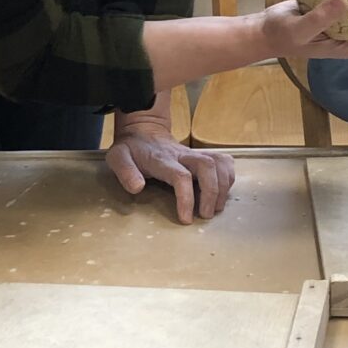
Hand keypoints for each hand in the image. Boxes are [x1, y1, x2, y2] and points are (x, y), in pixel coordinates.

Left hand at [105, 105, 234, 222]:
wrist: (144, 128)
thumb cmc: (132, 149)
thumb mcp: (118, 157)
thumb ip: (125, 172)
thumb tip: (138, 187)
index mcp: (162, 159)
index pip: (180, 176)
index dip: (187, 198)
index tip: (186, 219)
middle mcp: (182, 155)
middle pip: (207, 166)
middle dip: (212, 192)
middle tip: (206, 215)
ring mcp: (194, 153)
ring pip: (219, 162)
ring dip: (223, 186)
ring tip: (216, 207)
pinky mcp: (202, 154)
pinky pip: (224, 161)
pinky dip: (228, 176)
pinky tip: (222, 191)